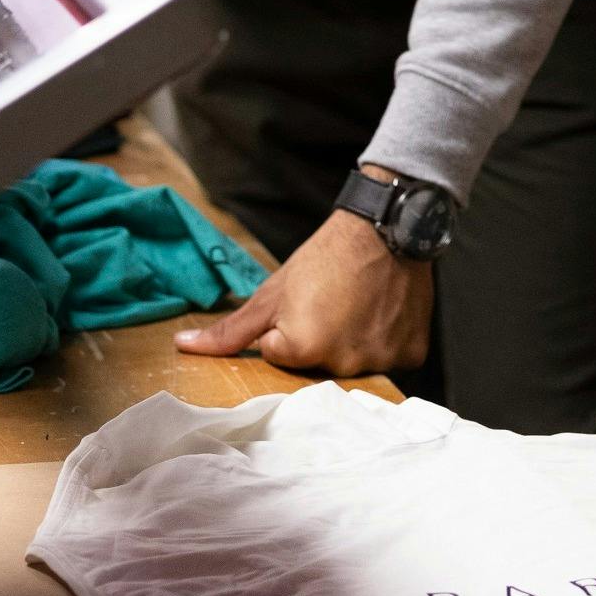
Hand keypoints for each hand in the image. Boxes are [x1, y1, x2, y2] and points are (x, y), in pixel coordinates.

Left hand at [175, 208, 434, 377]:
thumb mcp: (272, 292)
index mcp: (302, 349)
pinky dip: (385, 342)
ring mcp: (380, 362)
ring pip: (354, 366)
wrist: (387, 227)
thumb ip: (230, 330)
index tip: (305, 303)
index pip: (279, 356)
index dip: (286, 329)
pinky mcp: (411, 356)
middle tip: (332, 305)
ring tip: (359, 307)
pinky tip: (382, 314)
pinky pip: (389, 361)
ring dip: (352, 344)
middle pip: (317, 368)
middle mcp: (342, 364)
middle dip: (318, 342)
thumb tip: (183, 347)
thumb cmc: (323, 257)